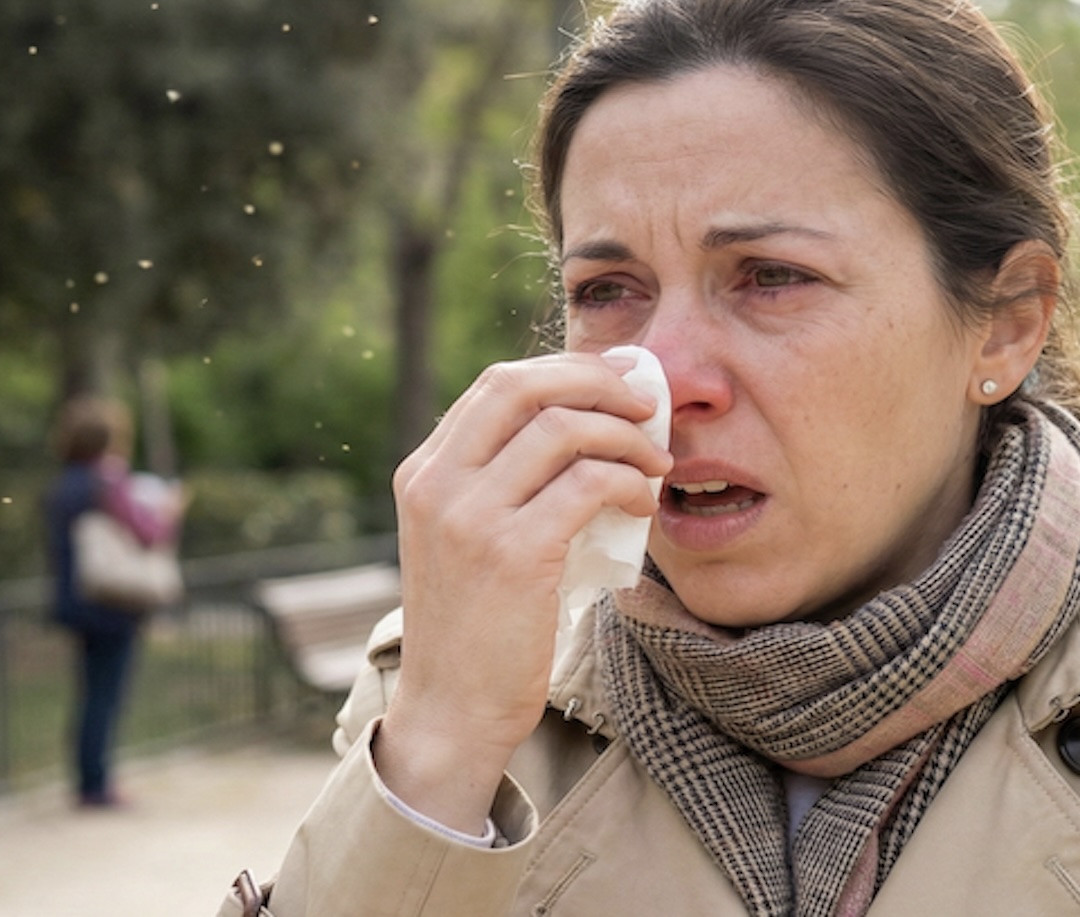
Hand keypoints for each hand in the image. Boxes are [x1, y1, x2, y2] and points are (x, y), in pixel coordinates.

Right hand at [376, 353, 670, 832]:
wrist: (452, 709)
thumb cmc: (476, 627)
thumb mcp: (466, 540)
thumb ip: (499, 484)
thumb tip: (583, 426)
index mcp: (423, 473)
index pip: (497, 384)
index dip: (566, 370)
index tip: (617, 380)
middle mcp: (436, 484)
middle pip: (522, 386)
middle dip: (596, 382)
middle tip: (645, 404)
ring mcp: (469, 517)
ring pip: (562, 428)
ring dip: (625, 435)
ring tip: (655, 461)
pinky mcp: (512, 554)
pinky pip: (587, 485)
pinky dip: (628, 481)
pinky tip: (643, 500)